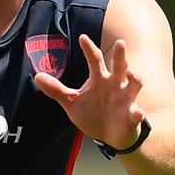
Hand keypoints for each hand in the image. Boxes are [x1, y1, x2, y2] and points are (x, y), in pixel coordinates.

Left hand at [34, 34, 144, 149]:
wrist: (109, 136)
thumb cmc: (93, 114)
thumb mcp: (72, 102)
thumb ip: (56, 90)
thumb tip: (37, 76)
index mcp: (99, 79)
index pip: (94, 60)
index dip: (89, 49)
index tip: (82, 37)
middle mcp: (115, 85)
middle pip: (119, 66)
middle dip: (120, 55)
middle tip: (120, 43)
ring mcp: (125, 99)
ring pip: (134, 84)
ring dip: (134, 79)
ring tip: (131, 74)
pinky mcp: (132, 116)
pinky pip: (136, 113)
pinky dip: (137, 112)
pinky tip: (136, 112)